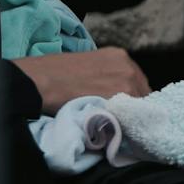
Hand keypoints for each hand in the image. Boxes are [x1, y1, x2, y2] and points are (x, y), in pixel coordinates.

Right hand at [12, 47, 150, 115]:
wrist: (40, 82)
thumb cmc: (55, 74)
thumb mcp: (89, 65)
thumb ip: (107, 76)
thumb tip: (115, 94)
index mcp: (119, 56)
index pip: (137, 81)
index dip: (132, 96)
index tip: (124, 107)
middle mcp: (128, 67)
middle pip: (142, 93)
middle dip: (132, 106)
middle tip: (118, 118)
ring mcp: (127, 83)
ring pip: (139, 107)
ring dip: (129, 116)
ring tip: (113, 124)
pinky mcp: (120, 100)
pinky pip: (130, 116)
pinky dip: (124, 123)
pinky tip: (112, 127)